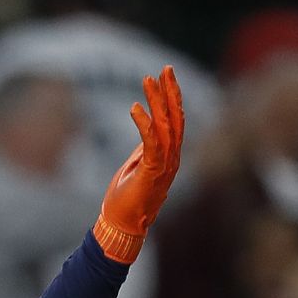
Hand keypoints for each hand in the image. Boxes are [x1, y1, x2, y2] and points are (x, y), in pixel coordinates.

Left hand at [93, 69, 183, 264]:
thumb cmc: (125, 201)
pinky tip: (135, 108)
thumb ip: (145, 149)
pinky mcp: (151, 174)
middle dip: (170, 92)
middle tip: (165, 69)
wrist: (121, 229)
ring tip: (148, 80)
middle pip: (175, 118)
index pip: (175, 121)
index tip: (165, 77)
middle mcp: (172, 159)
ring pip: (166, 126)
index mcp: (169, 157)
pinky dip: (144, 124)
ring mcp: (165, 167)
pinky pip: (151, 143)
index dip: (172, 98)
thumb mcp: (136, 167)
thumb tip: (148, 132)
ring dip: (158, 102)